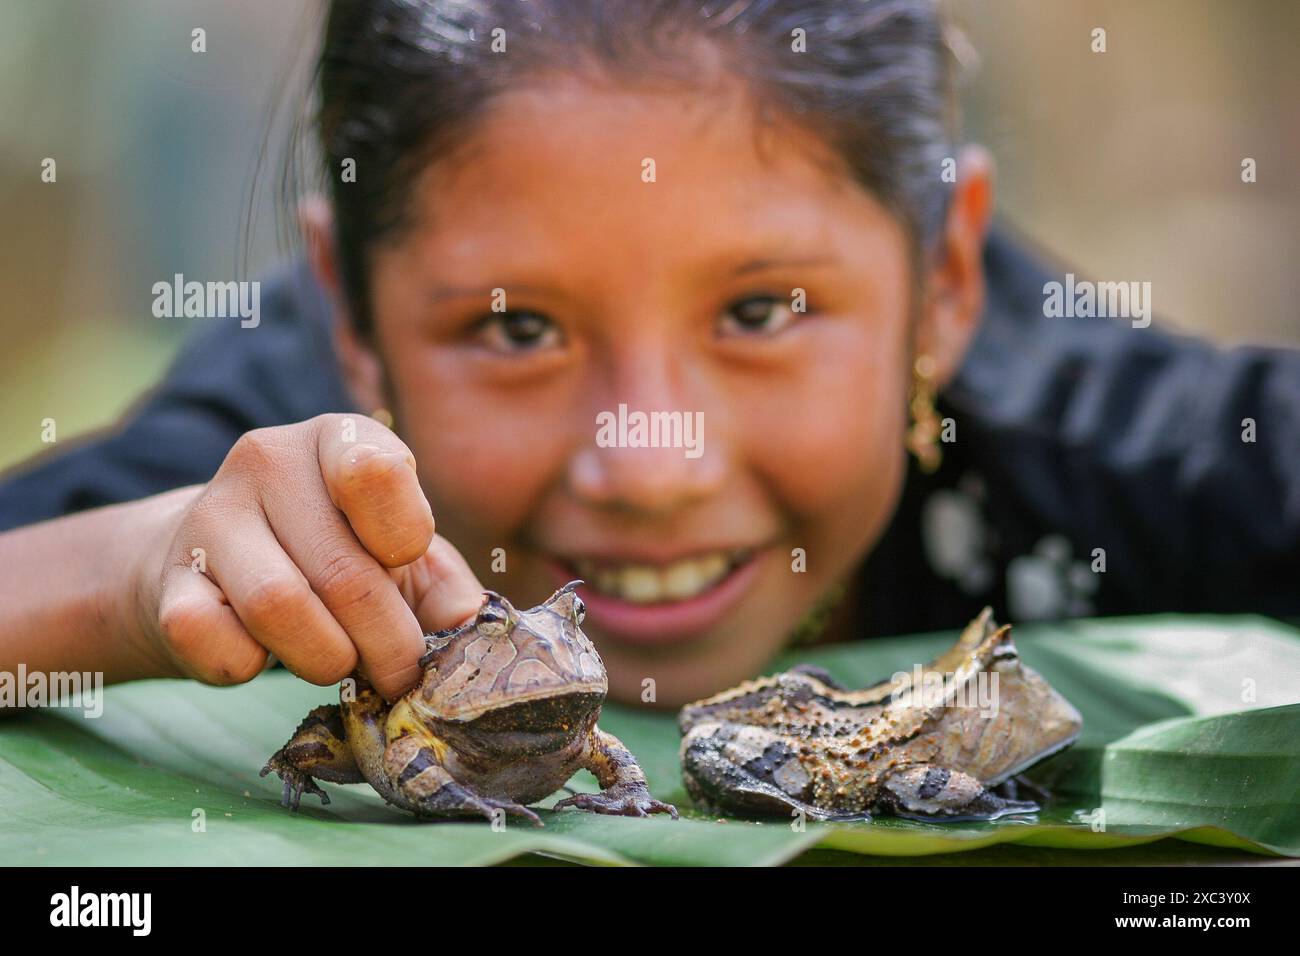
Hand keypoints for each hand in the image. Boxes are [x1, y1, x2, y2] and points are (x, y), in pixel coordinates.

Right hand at [132, 414, 482, 699]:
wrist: (221, 569)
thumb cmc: (338, 556)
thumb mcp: (405, 558)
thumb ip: (448, 590)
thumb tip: (472, 634)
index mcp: (338, 438)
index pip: (376, 471)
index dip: (405, 541)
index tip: (404, 566)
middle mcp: (266, 460)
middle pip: (342, 571)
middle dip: (387, 642)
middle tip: (399, 671)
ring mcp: (209, 518)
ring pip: (279, 608)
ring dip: (327, 659)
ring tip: (340, 663)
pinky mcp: (168, 583)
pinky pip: (218, 644)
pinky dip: (254, 668)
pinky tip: (264, 654)